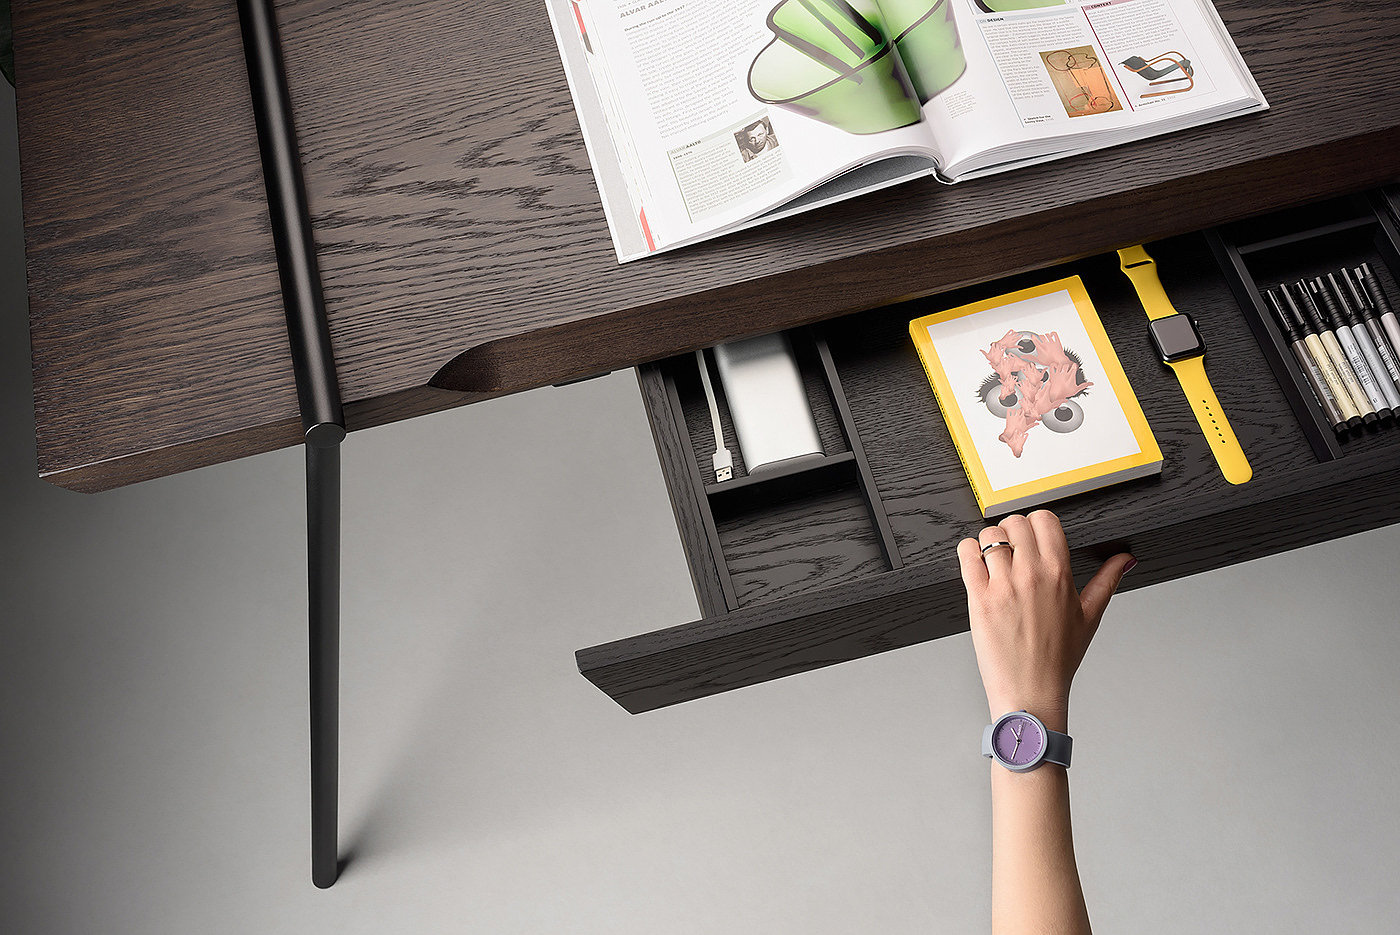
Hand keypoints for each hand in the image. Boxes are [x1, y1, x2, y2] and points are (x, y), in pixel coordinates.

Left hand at [956, 511, 1134, 730]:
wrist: (1032, 692)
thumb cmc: (1058, 658)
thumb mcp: (1090, 616)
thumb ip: (1108, 580)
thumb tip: (1126, 559)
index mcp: (1059, 574)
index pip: (1044, 519)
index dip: (1037, 524)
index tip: (1033, 538)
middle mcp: (1031, 575)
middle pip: (1015, 522)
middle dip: (1013, 531)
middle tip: (1014, 551)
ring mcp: (1003, 586)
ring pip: (989, 535)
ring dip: (990, 543)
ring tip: (995, 562)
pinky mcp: (979, 599)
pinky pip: (966, 555)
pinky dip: (968, 552)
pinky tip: (977, 566)